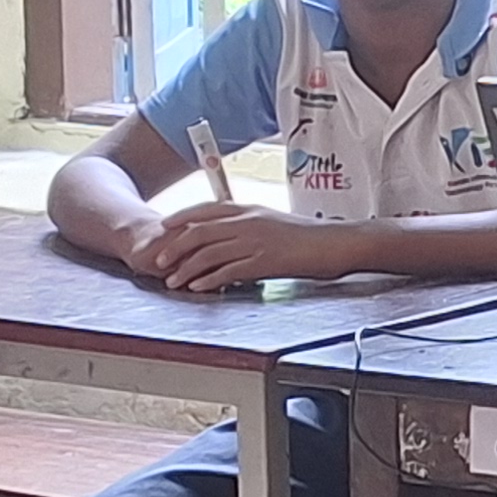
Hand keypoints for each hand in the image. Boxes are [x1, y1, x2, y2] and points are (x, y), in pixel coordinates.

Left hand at [130, 203, 358, 291]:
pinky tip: (199, 287)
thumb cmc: (310, 236)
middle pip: (201, 231)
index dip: (182, 216)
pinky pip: (229, 271)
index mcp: (251, 209)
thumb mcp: (275, 222)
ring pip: (210, 252)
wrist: (336, 243)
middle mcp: (249, 221)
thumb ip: (251, 226)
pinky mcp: (265, 261)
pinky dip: (210, 279)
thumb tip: (233, 236)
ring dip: (187, 268)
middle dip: (176, 246)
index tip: (164, 225)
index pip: (207, 208)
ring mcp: (256, 241)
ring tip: (173, 280)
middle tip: (159, 259)